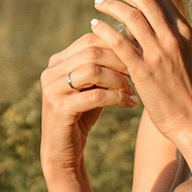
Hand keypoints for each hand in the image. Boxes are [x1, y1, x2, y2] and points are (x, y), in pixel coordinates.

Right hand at [40, 33, 135, 176]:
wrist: (63, 151)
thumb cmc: (83, 115)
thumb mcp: (92, 87)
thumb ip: (103, 67)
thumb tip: (130, 42)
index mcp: (57, 62)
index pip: (90, 39)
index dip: (117, 44)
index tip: (138, 55)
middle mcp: (51, 72)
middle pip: (92, 51)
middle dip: (120, 60)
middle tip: (139, 71)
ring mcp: (52, 90)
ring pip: (92, 70)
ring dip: (119, 79)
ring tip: (133, 89)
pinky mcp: (60, 109)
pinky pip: (95, 96)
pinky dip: (118, 98)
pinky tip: (131, 103)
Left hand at [90, 0, 191, 147]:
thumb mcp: (191, 58)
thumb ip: (177, 38)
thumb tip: (160, 22)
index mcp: (186, 32)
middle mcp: (174, 37)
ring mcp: (159, 53)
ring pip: (130, 15)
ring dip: (110, 5)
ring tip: (98, 4)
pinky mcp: (143, 70)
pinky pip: (118, 41)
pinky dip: (104, 28)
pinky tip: (94, 25)